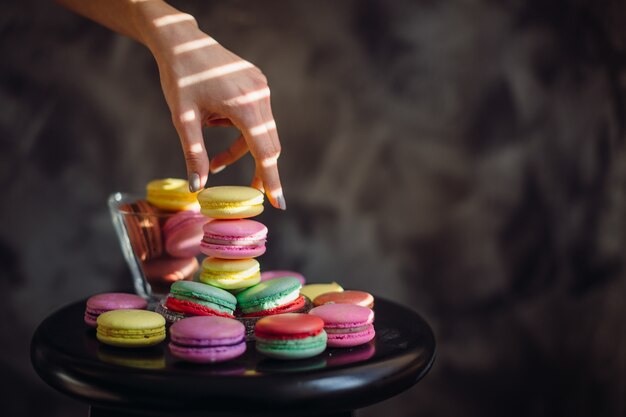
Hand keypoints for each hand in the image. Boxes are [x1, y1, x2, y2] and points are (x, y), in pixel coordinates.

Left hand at [144, 12, 284, 208]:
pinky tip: (216, 123)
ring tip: (216, 160)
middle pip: (268, 144)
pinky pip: (255, 116)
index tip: (279, 203)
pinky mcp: (257, 83)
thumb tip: (197, 188)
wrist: (182, 41)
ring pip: (260, 131)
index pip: (264, 151)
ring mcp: (261, 88)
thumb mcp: (183, 120)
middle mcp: (259, 96)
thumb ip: (194, 154)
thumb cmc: (179, 78)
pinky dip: (240, 130)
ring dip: (241, 149)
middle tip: (250, 193)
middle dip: (258, 169)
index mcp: (244, 105)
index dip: (271, 179)